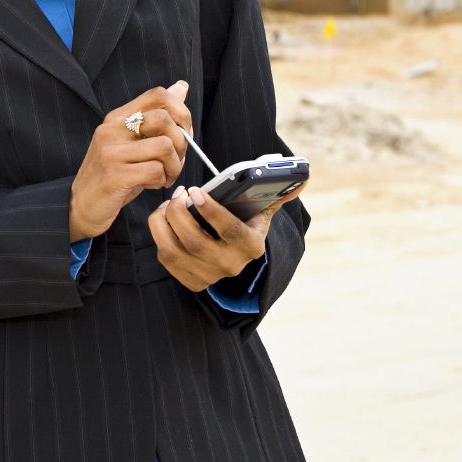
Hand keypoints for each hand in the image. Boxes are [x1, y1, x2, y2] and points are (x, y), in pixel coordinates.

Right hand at [68, 82, 191, 242]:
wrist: (80, 205)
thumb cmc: (113, 174)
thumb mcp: (133, 142)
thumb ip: (155, 116)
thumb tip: (181, 87)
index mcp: (117, 118)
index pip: (157, 95)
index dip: (181, 111)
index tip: (184, 132)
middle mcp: (111, 130)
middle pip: (164, 119)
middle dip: (181, 143)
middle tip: (175, 160)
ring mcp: (111, 152)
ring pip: (164, 146)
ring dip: (174, 166)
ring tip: (164, 176)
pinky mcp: (114, 175)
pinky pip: (154, 171)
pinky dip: (161, 180)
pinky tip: (151, 185)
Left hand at [147, 178, 311, 291]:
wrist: (235, 256)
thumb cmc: (244, 224)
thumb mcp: (261, 211)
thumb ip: (278, 194)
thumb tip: (302, 180)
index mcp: (252, 246)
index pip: (230, 230)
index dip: (211, 210)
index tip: (195, 191)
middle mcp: (232, 265)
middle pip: (195, 241)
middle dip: (179, 213)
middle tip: (178, 194)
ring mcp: (210, 276)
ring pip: (174, 250)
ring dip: (163, 223)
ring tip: (168, 205)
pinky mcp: (191, 281)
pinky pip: (165, 257)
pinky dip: (159, 234)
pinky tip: (163, 219)